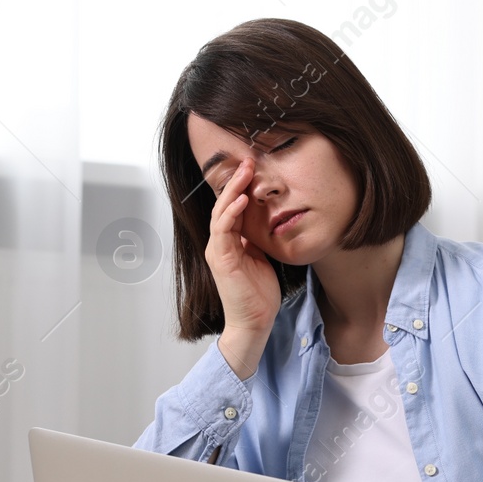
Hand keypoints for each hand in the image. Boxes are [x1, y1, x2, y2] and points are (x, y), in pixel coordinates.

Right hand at [205, 154, 281, 342]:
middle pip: (224, 204)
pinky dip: (231, 213)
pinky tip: (242, 199)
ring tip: (245, 171)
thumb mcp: (261, 258)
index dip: (241, 187)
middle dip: (236, 181)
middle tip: (248, 160)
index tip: (253, 168)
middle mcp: (219, 243)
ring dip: (233, 190)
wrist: (255, 321)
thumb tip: (265, 220)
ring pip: (221, 212)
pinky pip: (223, 230)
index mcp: (229, 242)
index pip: (231, 207)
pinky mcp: (220, 259)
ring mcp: (218, 251)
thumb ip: (257, 239)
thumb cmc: (259, 293)